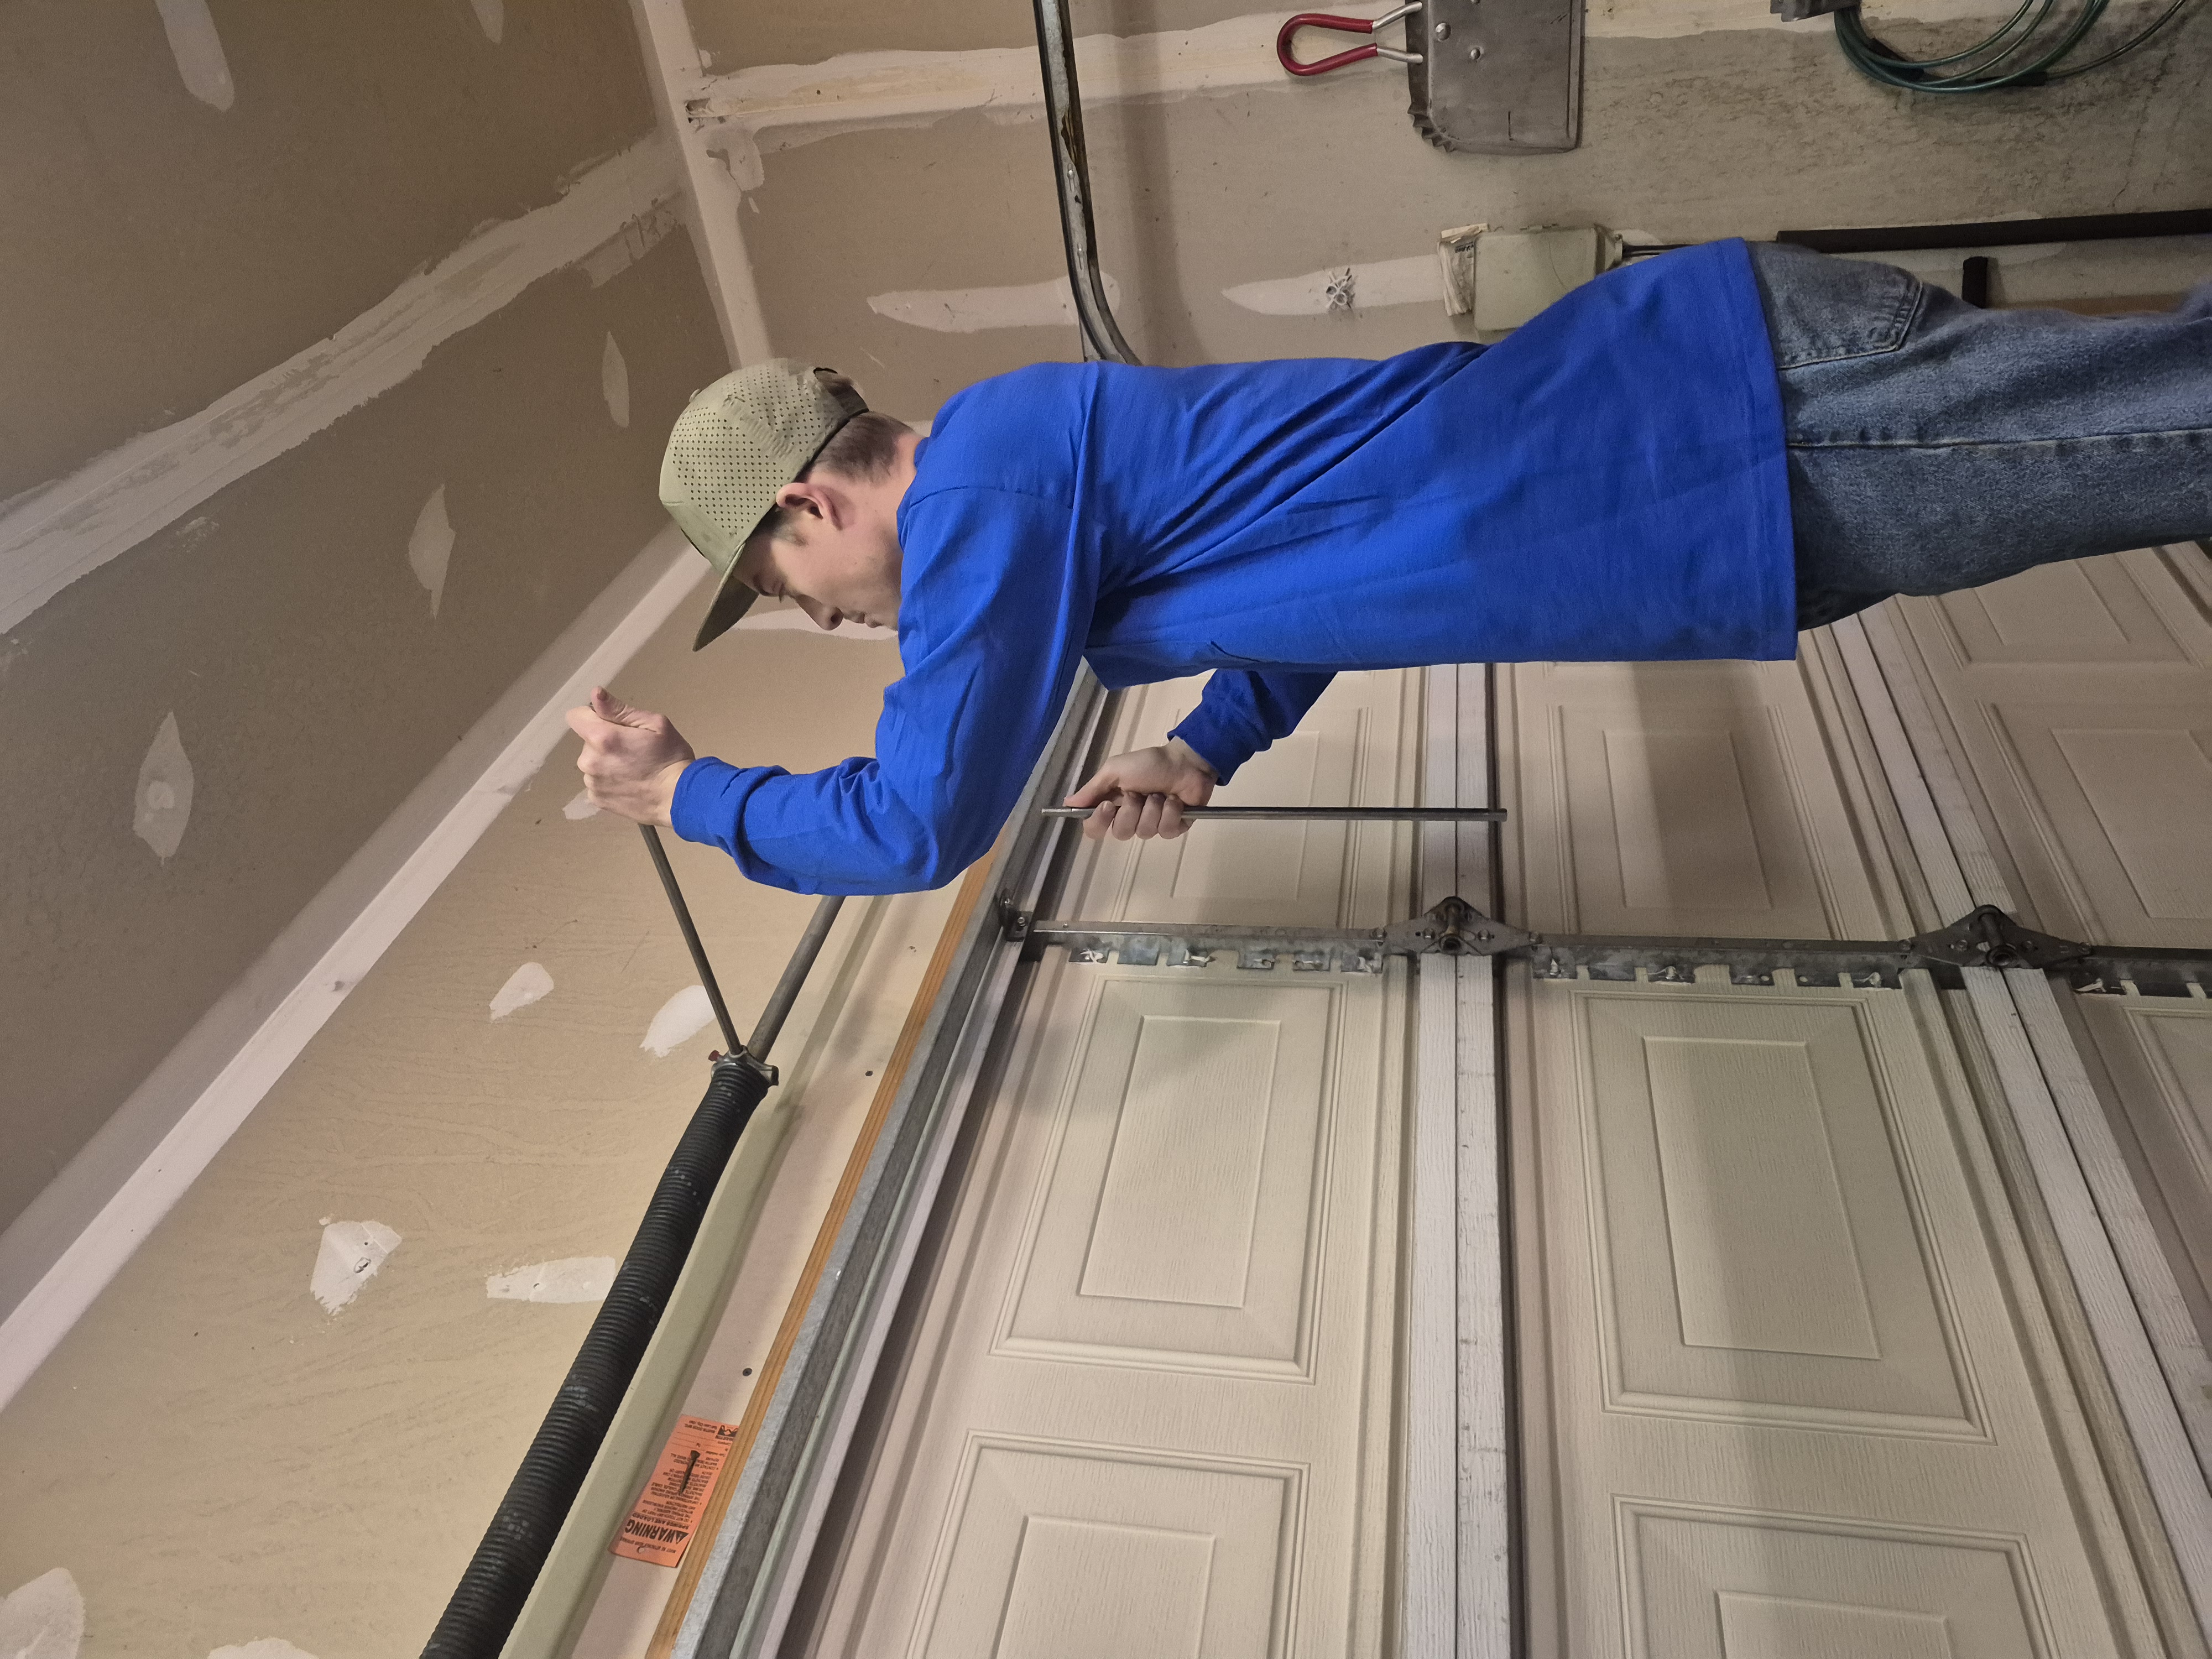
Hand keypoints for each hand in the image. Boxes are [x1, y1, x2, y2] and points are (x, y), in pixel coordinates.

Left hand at [565, 687, 695, 826]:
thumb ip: (619, 710)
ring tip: (633, 769)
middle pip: (587, 741)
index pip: (575, 716)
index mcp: (601, 737)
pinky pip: (597, 782)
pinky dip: (609, 781)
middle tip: (633, 750)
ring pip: (592, 763)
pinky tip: (629, 783)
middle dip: (604, 741)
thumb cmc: (671, 758)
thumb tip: (596, 694)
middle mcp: (589, 761)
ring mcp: (591, 783)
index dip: (593, 716)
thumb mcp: (654, 724)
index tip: (613, 724)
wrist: (680, 800)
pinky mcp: (596, 799)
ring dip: (606, 762)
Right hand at [1064, 738, 1216, 840]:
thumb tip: (1066, 804)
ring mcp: (1152, 825)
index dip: (1098, 822)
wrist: (1186, 761)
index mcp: (1112, 805)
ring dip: (1153, 808)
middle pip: (1120, 833)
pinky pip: (1166, 831)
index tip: (1107, 806)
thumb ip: (1092, 789)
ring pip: (1144, 832)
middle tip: (1140, 793)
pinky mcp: (1173, 828)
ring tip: (1161, 793)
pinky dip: (1171, 812)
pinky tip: (1175, 801)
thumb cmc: (1149, 763)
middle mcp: (1129, 818)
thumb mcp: (1115, 770)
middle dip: (1131, 810)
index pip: (1094, 828)